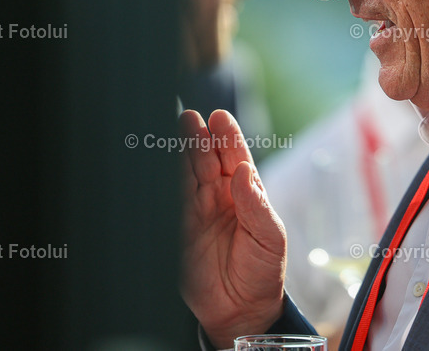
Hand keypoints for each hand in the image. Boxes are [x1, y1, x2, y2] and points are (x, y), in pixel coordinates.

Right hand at [180, 109, 285, 347]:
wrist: (242, 310)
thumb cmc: (262, 271)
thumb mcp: (270, 237)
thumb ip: (256, 204)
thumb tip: (244, 172)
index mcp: (245, 193)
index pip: (234, 157)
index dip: (226, 137)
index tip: (219, 118)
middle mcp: (218, 197)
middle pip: (205, 160)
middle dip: (198, 138)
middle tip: (190, 119)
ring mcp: (195, 213)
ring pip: (184, 176)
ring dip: (179, 155)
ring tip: (173, 132)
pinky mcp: (176, 232)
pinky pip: (169, 204)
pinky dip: (163, 185)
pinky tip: (159, 166)